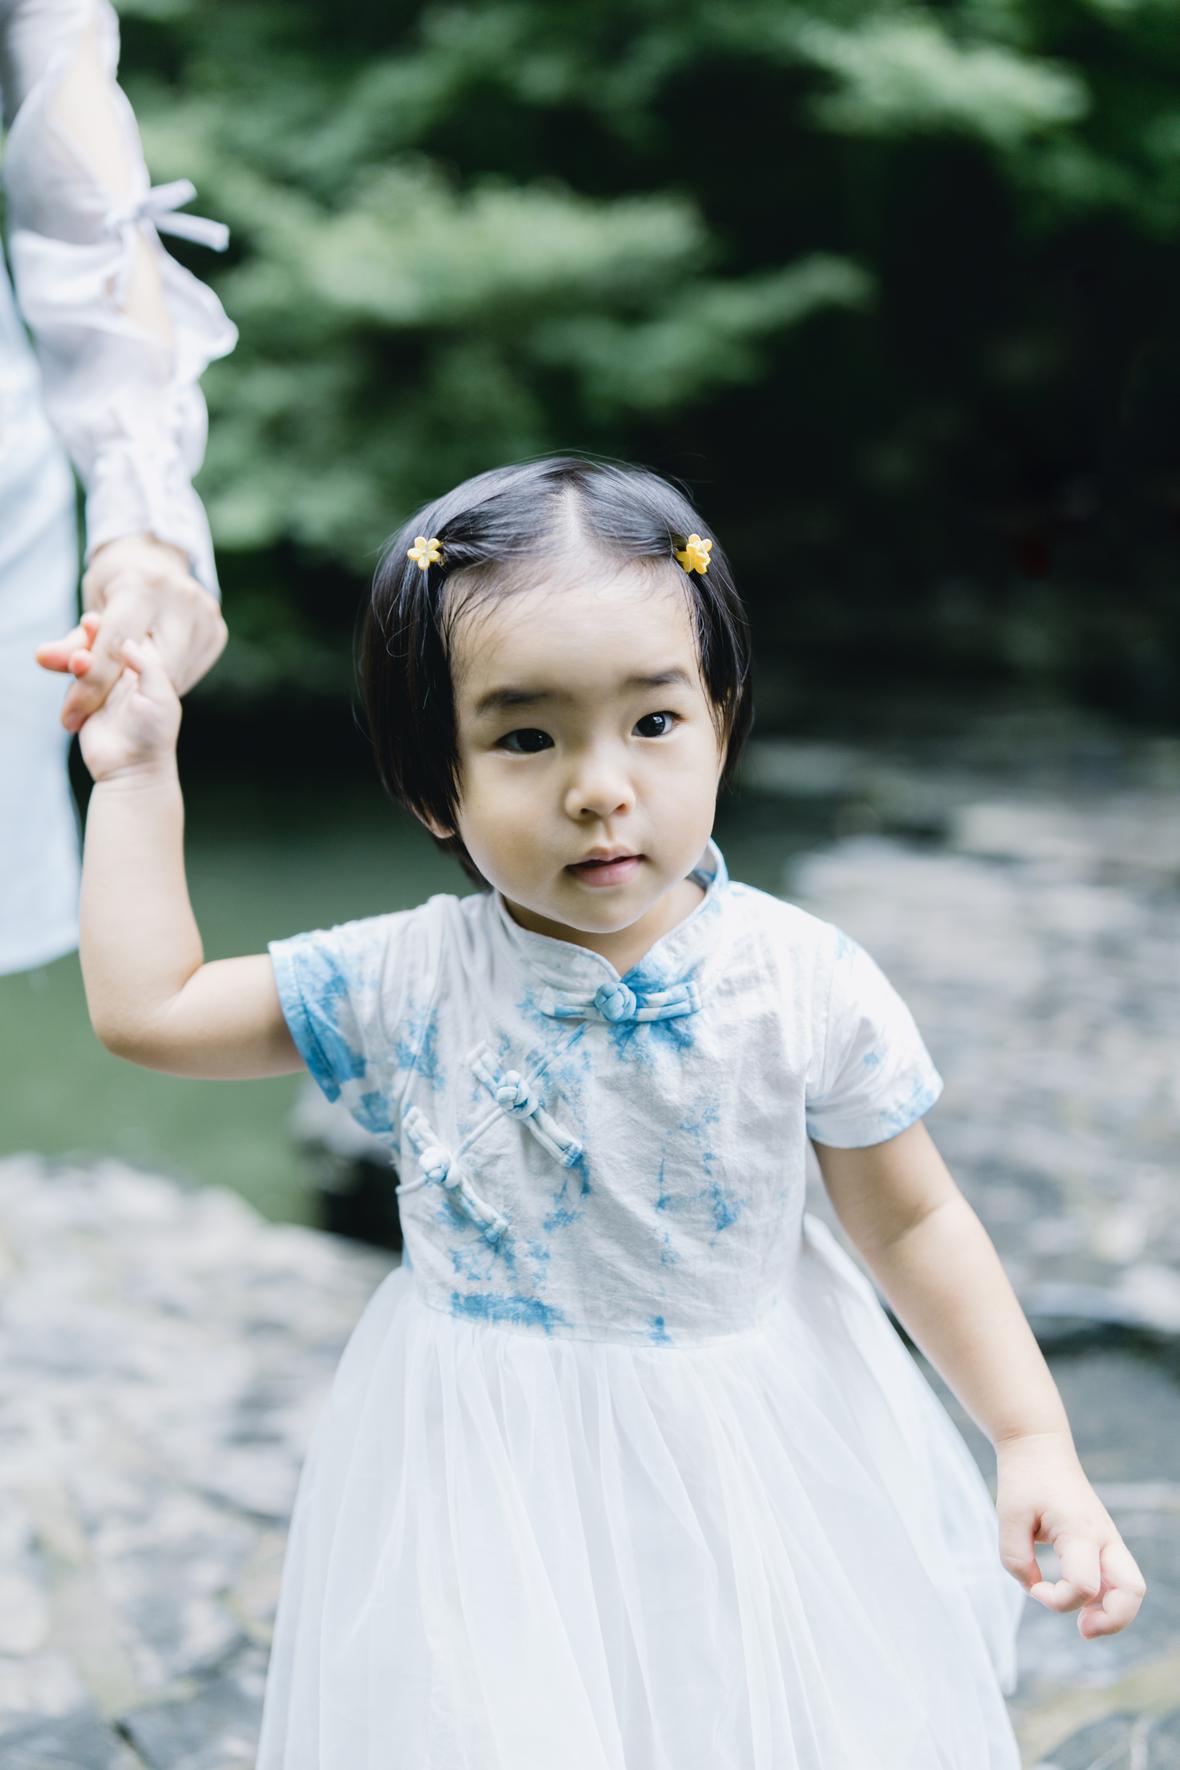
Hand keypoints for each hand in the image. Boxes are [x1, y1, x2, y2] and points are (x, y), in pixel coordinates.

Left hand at [34, 533, 226, 731]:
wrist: (158, 556)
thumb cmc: (117, 582)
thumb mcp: (92, 604)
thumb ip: (72, 641)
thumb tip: (43, 660)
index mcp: (142, 586)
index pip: (115, 648)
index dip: (91, 686)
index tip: (71, 715)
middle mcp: (180, 598)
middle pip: (148, 665)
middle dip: (117, 691)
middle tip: (96, 704)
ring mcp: (205, 614)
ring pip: (172, 673)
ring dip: (145, 688)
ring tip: (126, 684)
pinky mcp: (217, 630)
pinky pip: (189, 669)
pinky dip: (167, 678)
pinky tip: (152, 669)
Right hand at [74, 617, 182, 782]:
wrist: (130, 770)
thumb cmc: (153, 736)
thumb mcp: (161, 698)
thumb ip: (149, 667)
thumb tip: (128, 641)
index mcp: (150, 667)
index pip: (130, 636)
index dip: (117, 624)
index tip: (103, 618)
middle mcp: (126, 672)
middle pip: (105, 642)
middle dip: (92, 634)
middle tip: (88, 624)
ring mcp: (104, 684)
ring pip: (87, 657)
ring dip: (80, 653)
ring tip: (80, 658)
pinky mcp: (84, 697)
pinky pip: (74, 678)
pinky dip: (72, 674)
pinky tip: (73, 669)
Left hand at [995, 1429, 1146, 1638]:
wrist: (1039, 1447)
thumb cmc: (1024, 1479)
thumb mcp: (1007, 1516)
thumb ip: (1016, 1559)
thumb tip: (1034, 1589)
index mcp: (1079, 1530)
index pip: (1082, 1585)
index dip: (1056, 1600)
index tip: (1033, 1588)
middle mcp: (1102, 1537)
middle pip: (1132, 1591)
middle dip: (1113, 1621)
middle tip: (1083, 1629)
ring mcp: (1108, 1539)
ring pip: (1132, 1588)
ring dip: (1113, 1613)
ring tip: (1084, 1622)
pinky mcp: (1103, 1541)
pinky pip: (1118, 1579)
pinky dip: (1106, 1598)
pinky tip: (1079, 1600)